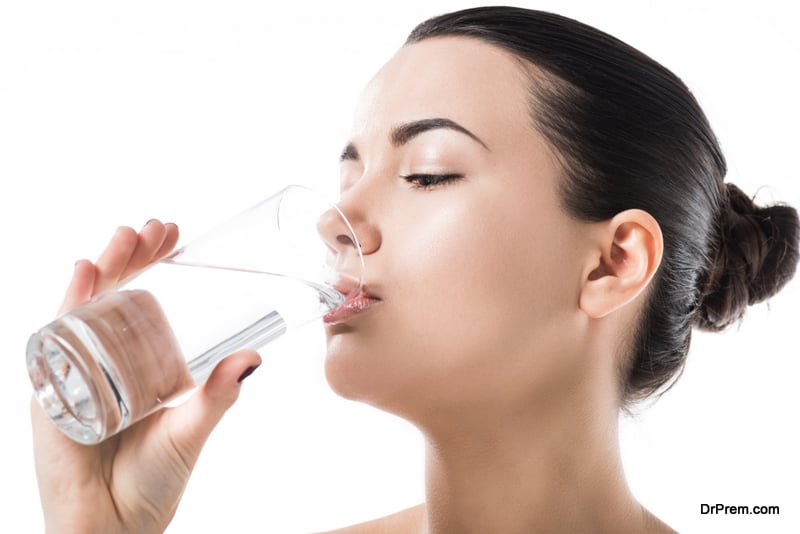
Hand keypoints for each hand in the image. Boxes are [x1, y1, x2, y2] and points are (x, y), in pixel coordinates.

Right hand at [31, 220, 261, 533]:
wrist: (114, 527)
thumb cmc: (153, 481)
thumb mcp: (192, 428)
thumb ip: (219, 394)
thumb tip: (255, 357)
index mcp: (139, 364)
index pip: (145, 302)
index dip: (156, 266)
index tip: (175, 234)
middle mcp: (106, 361)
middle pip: (115, 295)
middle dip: (133, 257)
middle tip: (155, 228)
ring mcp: (76, 371)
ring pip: (87, 306)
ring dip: (106, 268)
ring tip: (126, 237)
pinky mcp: (51, 390)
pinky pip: (56, 337)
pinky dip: (69, 303)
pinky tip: (85, 272)